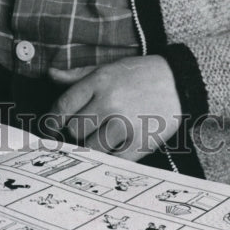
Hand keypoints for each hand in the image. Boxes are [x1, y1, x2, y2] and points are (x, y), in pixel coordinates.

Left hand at [48, 56, 181, 159]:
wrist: (179, 83)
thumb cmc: (139, 75)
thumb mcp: (108, 68)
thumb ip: (77, 75)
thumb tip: (50, 74)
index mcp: (99, 81)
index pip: (62, 106)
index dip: (51, 122)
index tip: (51, 130)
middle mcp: (110, 101)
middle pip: (74, 130)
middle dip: (75, 134)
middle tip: (83, 133)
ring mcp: (126, 123)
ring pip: (91, 148)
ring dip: (92, 148)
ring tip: (100, 141)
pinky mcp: (141, 142)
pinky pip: (114, 161)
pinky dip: (110, 160)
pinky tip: (113, 151)